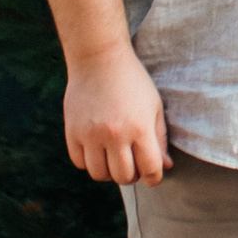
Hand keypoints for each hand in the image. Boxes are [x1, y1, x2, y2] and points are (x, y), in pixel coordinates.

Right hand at [63, 43, 169, 186]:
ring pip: (99, 174)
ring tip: (114, 160)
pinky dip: (89, 162)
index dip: (154, 178)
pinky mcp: (72, 132)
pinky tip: (97, 150)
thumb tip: (165, 166)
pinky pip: (79, 162)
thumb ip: (159, 138)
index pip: (150, 169)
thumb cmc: (133, 82)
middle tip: (133, 167)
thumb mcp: (154, 106)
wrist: (100, 59)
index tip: (153, 176)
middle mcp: (115, 134)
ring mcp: (91, 134)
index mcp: (140, 128)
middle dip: (132, 177)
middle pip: (123, 176)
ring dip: (109, 172)